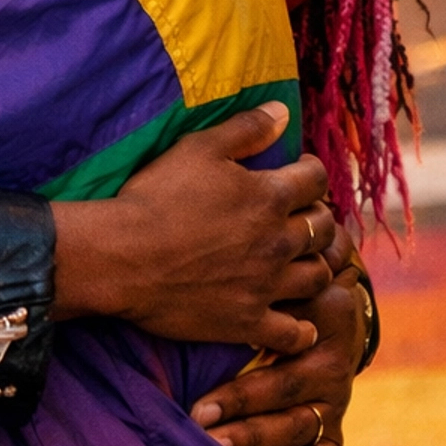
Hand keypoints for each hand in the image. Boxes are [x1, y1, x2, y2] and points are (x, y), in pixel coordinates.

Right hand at [51, 103, 333, 354]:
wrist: (122, 257)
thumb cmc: (155, 197)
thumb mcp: (197, 148)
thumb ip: (245, 129)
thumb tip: (283, 112)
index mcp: (270, 196)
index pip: (315, 179)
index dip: (311, 172)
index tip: (300, 173)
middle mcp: (278, 242)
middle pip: (323, 229)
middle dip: (318, 219)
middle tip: (303, 217)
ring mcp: (267, 285)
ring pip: (318, 277)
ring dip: (318, 266)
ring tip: (306, 262)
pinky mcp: (248, 320)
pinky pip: (293, 333)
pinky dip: (303, 330)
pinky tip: (300, 324)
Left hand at [191, 256, 364, 445]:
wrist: (335, 307)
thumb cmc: (284, 293)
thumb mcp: (279, 281)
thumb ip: (253, 289)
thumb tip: (186, 297)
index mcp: (322, 319)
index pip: (285, 346)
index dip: (242, 381)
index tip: (200, 401)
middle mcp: (332, 363)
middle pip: (284, 389)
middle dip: (239, 408)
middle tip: (197, 420)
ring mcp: (335, 399)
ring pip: (298, 426)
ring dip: (256, 440)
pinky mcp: (333, 428)